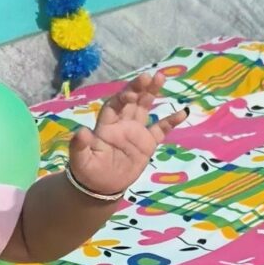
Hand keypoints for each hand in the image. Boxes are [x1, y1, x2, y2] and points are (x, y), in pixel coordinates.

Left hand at [68, 72, 187, 195]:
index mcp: (106, 126)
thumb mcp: (80, 161)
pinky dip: (171, 121)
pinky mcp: (147, 143)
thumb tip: (82, 131)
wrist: (101, 188)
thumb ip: (79, 146)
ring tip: (161, 77)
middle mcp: (121, 124)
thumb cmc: (88, 172)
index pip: (114, 105)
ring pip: (145, 107)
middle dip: (139, 88)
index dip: (122, 97)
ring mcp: (136, 132)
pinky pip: (161, 129)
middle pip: (131, 101)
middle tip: (150, 76)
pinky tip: (183, 112)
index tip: (131, 93)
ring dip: (152, 93)